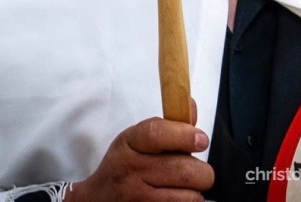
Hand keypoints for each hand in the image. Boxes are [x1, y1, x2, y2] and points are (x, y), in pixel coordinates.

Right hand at [66, 100, 213, 201]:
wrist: (97, 200)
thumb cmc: (125, 166)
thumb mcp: (137, 140)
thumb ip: (168, 125)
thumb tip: (191, 107)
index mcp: (129, 143)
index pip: (156, 133)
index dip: (184, 135)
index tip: (202, 140)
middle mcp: (130, 170)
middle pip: (183, 169)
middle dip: (203, 171)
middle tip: (200, 172)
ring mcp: (136, 197)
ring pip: (188, 196)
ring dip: (196, 192)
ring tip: (186, 188)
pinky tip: (176, 199)